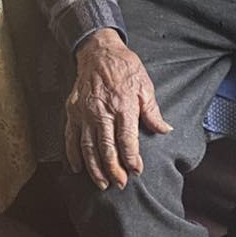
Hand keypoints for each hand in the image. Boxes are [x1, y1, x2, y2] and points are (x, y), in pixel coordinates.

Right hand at [65, 29, 171, 189]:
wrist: (99, 52)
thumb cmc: (125, 68)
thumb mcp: (145, 86)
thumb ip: (153, 112)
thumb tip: (164, 130)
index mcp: (123, 106)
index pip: (127, 140)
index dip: (132, 158)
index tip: (136, 171)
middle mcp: (102, 112)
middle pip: (107, 148)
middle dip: (113, 170)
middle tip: (120, 184)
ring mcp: (85, 113)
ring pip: (88, 147)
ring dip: (95, 168)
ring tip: (102, 183)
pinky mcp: (72, 111)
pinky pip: (71, 137)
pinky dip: (73, 154)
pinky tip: (78, 168)